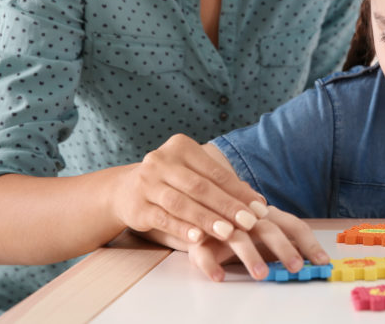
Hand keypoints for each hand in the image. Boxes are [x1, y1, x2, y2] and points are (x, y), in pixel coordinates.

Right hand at [111, 134, 268, 245]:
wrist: (125, 190)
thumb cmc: (171, 182)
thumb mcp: (193, 175)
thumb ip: (222, 186)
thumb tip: (259, 203)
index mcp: (180, 147)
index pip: (215, 171)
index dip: (238, 191)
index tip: (259, 208)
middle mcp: (161, 161)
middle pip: (200, 186)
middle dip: (227, 206)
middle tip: (250, 222)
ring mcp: (146, 183)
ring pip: (182, 203)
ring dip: (207, 219)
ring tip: (228, 232)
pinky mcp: (137, 206)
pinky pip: (163, 218)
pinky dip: (182, 228)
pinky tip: (198, 238)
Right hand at [188, 207, 329, 280]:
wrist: (198, 215)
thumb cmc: (240, 228)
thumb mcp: (264, 234)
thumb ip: (287, 245)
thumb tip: (317, 262)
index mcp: (268, 214)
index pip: (293, 225)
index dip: (309, 243)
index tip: (322, 261)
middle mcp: (247, 216)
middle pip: (268, 229)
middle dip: (284, 248)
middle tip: (296, 267)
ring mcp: (223, 225)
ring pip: (238, 238)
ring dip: (250, 256)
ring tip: (261, 275)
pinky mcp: (199, 240)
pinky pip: (204, 252)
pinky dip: (211, 265)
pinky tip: (219, 277)